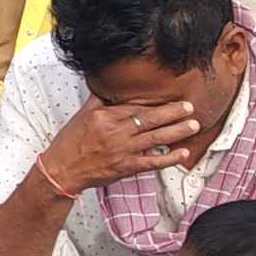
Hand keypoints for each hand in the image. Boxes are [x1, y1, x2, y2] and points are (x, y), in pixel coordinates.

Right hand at [42, 98, 202, 193]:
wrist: (62, 169)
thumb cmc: (70, 143)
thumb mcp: (81, 115)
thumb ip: (98, 100)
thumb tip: (109, 86)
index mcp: (104, 116)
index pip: (136, 107)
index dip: (156, 103)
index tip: (172, 99)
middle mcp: (115, 132)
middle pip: (150, 119)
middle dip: (173, 113)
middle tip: (190, 108)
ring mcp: (122, 150)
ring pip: (155, 138)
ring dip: (177, 132)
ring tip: (193, 125)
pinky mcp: (125, 167)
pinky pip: (152, 162)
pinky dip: (168, 158)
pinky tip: (182, 153)